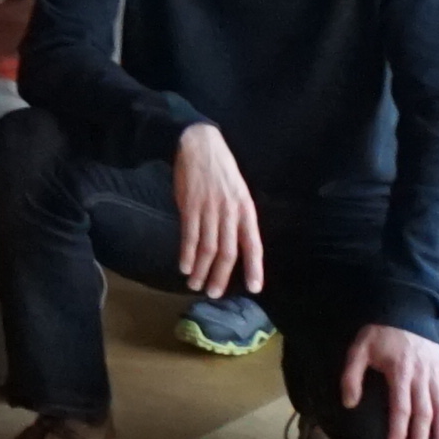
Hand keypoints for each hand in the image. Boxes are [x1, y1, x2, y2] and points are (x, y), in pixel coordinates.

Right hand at [170, 123, 264, 298]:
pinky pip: (189, 235)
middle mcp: (230, 213)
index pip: (253, 244)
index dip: (255, 268)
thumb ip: (238, 217)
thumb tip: (235, 244)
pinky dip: (186, 254)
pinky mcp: (190, 206)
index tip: (255, 288)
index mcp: (246, 209)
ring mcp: (209, 210)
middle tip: (214, 293)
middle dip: (221, 276)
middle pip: (227, 252)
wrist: (200, 145)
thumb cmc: (221, 170)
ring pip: (207, 248)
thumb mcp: (239, 192)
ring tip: (195, 284)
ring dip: (201, 270)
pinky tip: (184, 266)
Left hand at [340, 324, 438, 438]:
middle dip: (420, 438)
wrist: (407, 310)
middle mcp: (422, 375)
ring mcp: (435, 373)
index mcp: (400, 371)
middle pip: (424, 412)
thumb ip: (351, 376)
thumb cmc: (379, 333)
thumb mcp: (358, 349)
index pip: (401, 407)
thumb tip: (349, 404)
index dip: (398, 429)